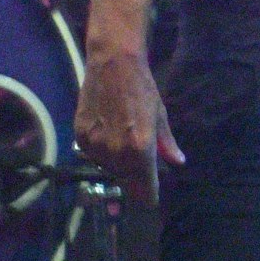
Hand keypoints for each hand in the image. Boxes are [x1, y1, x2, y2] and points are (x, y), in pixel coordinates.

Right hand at [75, 51, 184, 204]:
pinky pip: (93, 156)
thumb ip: (167, 145)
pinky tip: (107, 130)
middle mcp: (116, 153)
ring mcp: (96, 146)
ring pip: (109, 169)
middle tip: (138, 153)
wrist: (113, 64)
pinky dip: (101, 150)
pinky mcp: (80, 137)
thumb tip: (179, 162)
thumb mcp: (160, 116)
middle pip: (126, 182)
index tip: (151, 196)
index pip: (144, 191)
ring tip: (122, 136)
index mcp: (140, 150)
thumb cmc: (142, 89)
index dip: (149, 195)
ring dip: (116, 162)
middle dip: (134, 175)